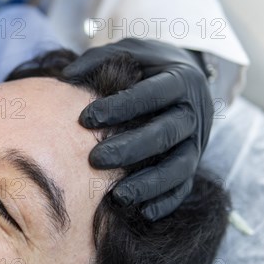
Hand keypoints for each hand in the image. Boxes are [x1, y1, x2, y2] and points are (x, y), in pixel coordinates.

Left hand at [63, 39, 212, 219]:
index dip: (121, 107)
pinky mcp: (195, 164)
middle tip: (94, 160)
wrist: (188, 78)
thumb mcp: (130, 50)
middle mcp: (193, 113)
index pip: (153, 94)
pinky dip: (166, 202)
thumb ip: (101, 58)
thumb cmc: (148, 66)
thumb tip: (67, 76)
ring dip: (149, 183)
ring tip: (117, 197)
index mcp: (180, 80)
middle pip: (165, 134)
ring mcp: (197, 142)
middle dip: (130, 149)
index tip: (85, 119)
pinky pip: (185, 187)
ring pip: (180, 167)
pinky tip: (142, 212)